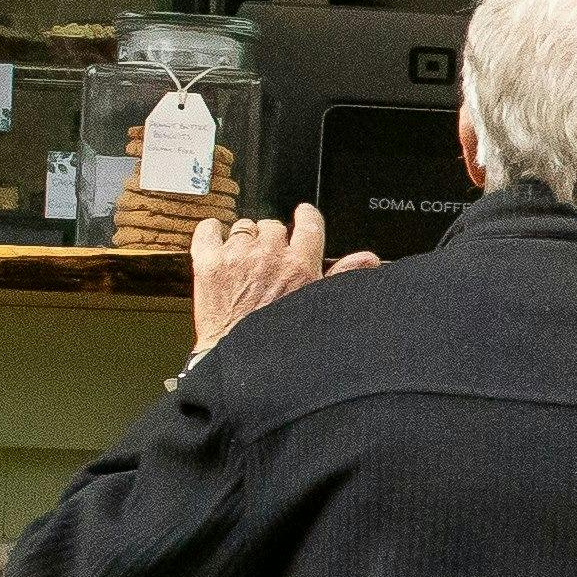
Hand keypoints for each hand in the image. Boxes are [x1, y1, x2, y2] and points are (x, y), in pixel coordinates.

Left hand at [187, 204, 370, 353]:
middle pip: (272, 226)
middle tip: (268, 257)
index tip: (302, 215)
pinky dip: (210, 232)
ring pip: (242, 227)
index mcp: (300, 263)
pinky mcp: (209, 263)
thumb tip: (368, 259)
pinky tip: (215, 240)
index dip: (305, 216)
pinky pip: (207, 230)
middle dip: (271, 237)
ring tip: (242, 259)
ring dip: (243, 238)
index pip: (308, 222)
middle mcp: (270, 254)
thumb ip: (343, 276)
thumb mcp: (320, 306)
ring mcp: (237, 256)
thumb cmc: (281, 341)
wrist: (240, 361)